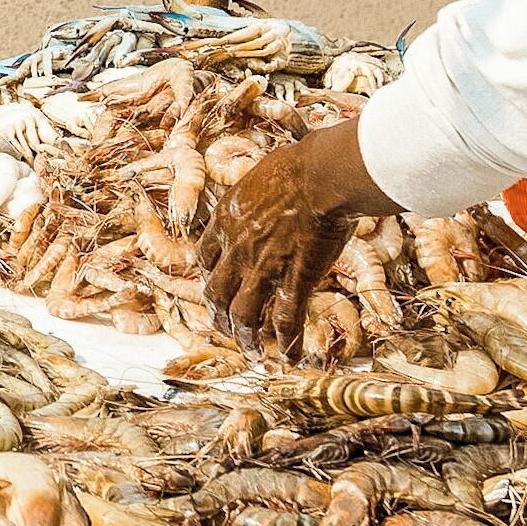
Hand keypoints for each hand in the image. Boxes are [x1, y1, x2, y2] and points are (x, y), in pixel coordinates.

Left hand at [203, 121, 370, 357]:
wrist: (321, 174)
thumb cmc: (298, 166)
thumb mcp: (260, 177)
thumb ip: (256, 195)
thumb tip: (266, 190)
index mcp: (227, 220)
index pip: (206, 256)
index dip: (208, 276)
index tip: (214, 286)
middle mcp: (238, 248)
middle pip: (216, 292)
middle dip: (219, 316)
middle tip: (226, 329)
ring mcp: (263, 268)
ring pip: (243, 314)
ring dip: (247, 338)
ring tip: (253, 353)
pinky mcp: (294, 281)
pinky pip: (286, 321)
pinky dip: (287, 344)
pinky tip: (291, 359)